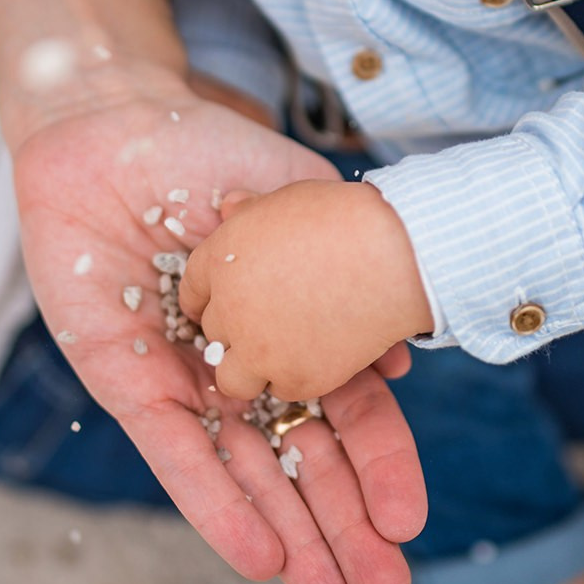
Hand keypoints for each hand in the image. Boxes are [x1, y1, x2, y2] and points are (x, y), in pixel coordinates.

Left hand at [4, 69, 425, 583]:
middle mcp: (243, 369)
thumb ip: (345, 266)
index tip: (412, 523)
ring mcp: (187, 382)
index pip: (347, 417)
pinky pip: (176, 456)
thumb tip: (401, 359)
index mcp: (292, 329)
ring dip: (292, 542)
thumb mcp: (297, 200)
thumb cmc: (203, 149)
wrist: (109, 125)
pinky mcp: (127, 383)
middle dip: (344, 533)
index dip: (380, 470)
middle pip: (303, 467)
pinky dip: (216, 506)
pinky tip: (258, 559)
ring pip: (247, 478)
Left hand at [180, 180, 431, 403]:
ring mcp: (259, 348)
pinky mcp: (295, 377)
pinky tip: (321, 352)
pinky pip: (281, 389)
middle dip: (235, 329)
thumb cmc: (342, 214)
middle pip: (214, 333)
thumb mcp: (283, 194)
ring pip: (235, 376)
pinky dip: (298, 376)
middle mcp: (229, 308)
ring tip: (286, 350)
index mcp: (219, 260)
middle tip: (268, 321)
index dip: (212, 297)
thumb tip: (231, 205)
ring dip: (256, 365)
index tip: (230, 300)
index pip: (192, 291)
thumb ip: (250, 207)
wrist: (391, 250)